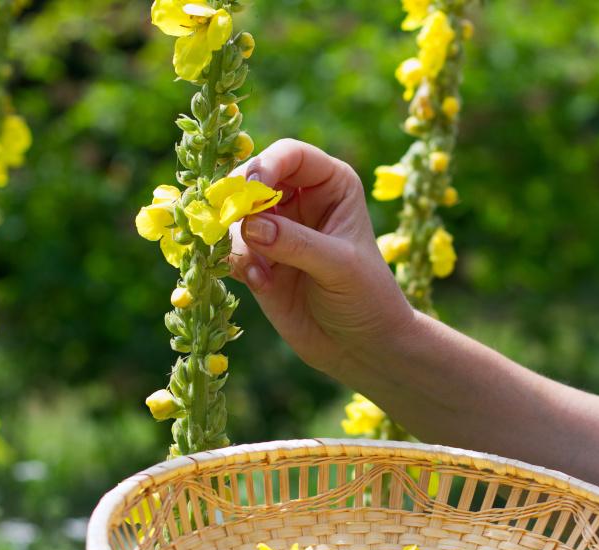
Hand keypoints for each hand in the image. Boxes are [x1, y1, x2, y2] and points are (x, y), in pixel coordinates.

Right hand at [227, 139, 414, 375]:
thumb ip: (296, 243)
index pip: (290, 154)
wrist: (362, 346)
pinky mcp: (257, 260)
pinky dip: (237, 263)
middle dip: (238, 200)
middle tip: (234, 226)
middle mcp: (299, 199)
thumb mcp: (340, 266)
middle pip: (251, 179)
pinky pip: (231, 249)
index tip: (251, 188)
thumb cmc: (367, 297)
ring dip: (237, 240)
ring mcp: (274, 229)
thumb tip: (250, 225)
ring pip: (235, 216)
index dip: (266, 164)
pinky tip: (260, 283)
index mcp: (330, 183)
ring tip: (259, 271)